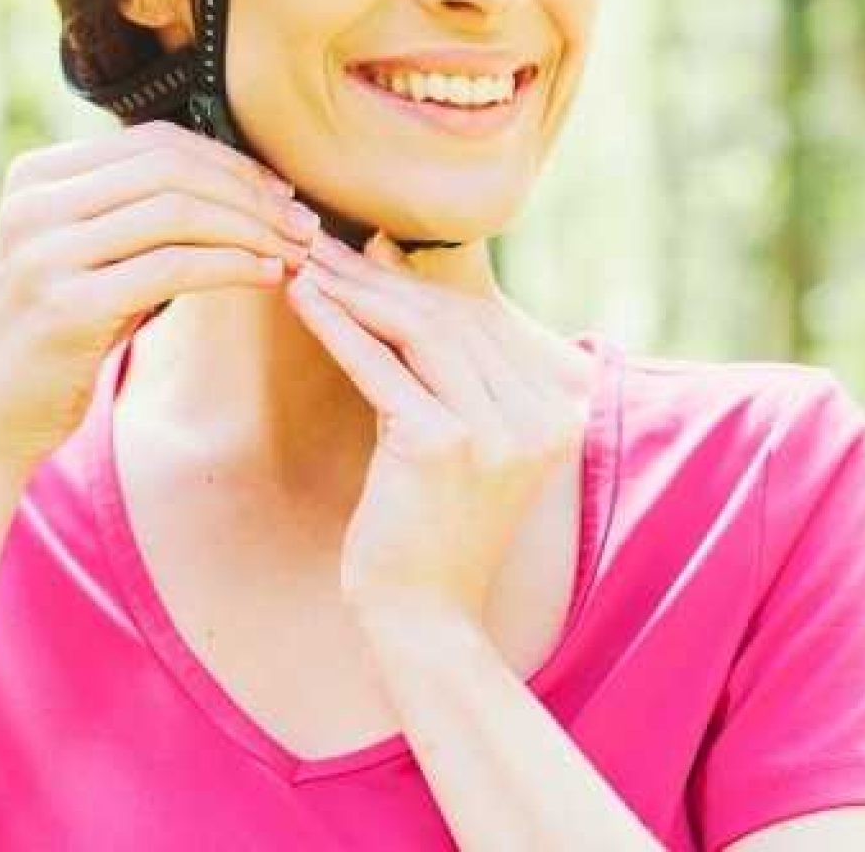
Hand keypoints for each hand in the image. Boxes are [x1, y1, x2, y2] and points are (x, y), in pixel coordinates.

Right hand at [0, 120, 317, 473]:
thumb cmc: (55, 335)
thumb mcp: (84, 254)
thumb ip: (135, 211)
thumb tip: (241, 178)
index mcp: (36, 175)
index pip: (157, 142)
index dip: (231, 162)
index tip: (282, 193)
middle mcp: (33, 203)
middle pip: (173, 168)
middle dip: (250, 193)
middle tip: (303, 223)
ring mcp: (43, 252)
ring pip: (177, 211)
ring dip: (252, 229)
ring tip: (295, 250)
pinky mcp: (65, 306)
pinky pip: (172, 267)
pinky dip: (232, 266)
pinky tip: (268, 276)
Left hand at [284, 229, 591, 634]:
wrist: (427, 619)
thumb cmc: (434, 528)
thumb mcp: (464, 438)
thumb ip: (447, 363)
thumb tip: (391, 259)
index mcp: (560, 411)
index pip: (482, 322)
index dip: (419, 281)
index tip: (365, 248)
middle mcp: (541, 415)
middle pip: (452, 320)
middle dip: (382, 278)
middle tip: (323, 244)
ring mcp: (498, 430)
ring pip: (420, 332)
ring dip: (357, 291)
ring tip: (307, 263)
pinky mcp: (444, 445)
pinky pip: (383, 368)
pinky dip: (340, 328)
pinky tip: (305, 300)